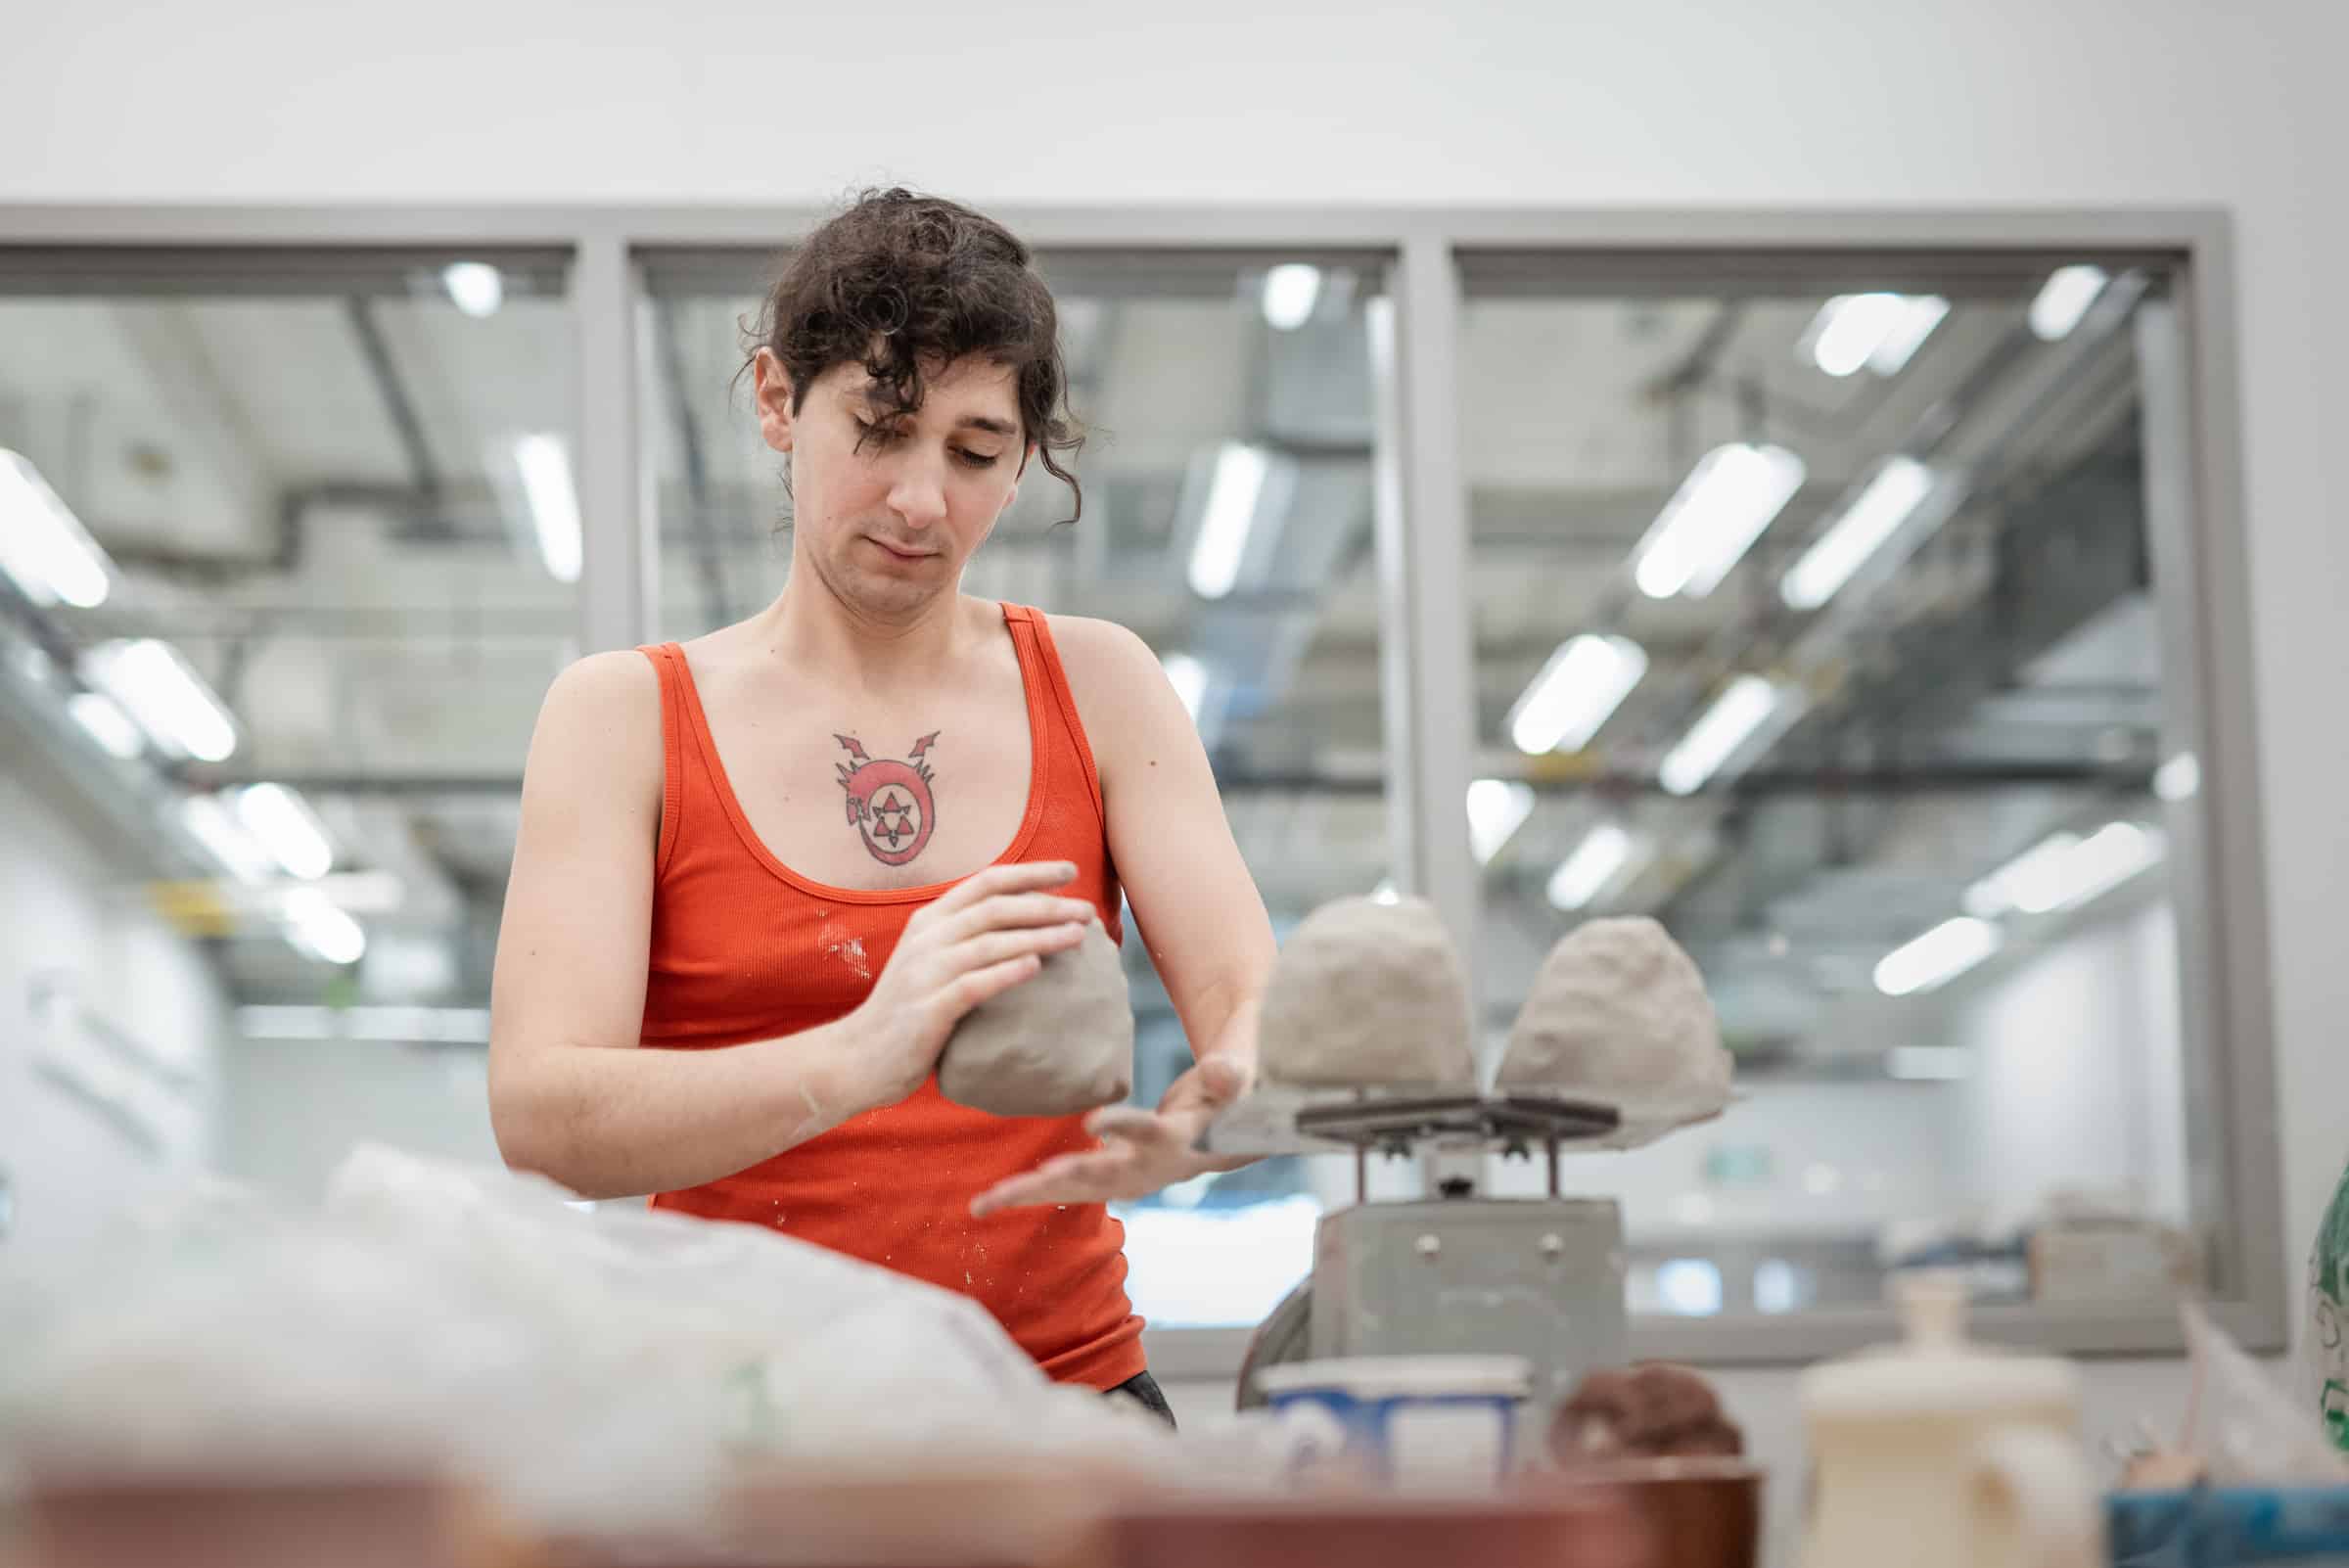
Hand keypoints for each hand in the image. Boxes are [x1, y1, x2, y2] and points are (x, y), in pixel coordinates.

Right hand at [846, 861, 1096, 1111]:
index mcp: (930, 921)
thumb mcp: (931, 962)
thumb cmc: (907, 1012)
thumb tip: (1025, 924)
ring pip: (990, 941)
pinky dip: (1007, 972)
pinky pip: (973, 984)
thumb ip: (967, 940)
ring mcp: (925, 972)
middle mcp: (928, 938)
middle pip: (995, 908)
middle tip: (1088, 909)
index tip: (1070, 871)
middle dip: (1046, 904)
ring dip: (1039, 935)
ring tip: (1078, 935)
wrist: (856, 1059)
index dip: (1030, 873)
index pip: (986, 882)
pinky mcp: (928, 1009)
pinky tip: (1037, 968)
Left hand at [969, 1052, 1254, 1216]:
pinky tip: (992, 1201)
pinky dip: (1030, 1193)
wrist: (1222, 1141)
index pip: (1147, 1130)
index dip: (1123, 1126)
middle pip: (1095, 1175)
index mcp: (1175, 1141)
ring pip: (1071, 1190)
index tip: (1093, 1122)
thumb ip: (1229, 1075)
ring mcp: (1124, 1179)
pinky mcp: (1107, 1180)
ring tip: (982, 1204)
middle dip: (1052, 1182)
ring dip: (1028, 1195)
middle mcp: (1145, 1168)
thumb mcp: (1232, 1085)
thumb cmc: (1224, 1103)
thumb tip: (1227, 1073)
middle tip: (1009, 1191)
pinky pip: (1064, 1189)